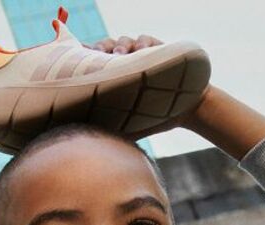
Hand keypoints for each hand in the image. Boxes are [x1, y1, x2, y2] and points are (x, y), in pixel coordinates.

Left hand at [86, 35, 209, 137]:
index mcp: (114, 75)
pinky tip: (141, 51)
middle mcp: (125, 62)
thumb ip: (112, 129)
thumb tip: (93, 145)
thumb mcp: (129, 124)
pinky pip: (146, 39)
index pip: (96, 62)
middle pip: (107, 46)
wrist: (184, 110)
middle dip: (101, 48)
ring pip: (124, 41)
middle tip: (97, 53)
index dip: (87, 58)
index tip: (80, 60)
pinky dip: (142, 43)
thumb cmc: (154, 118)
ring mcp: (142, 53)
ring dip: (120, 46)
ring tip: (119, 55)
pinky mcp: (158, 48)